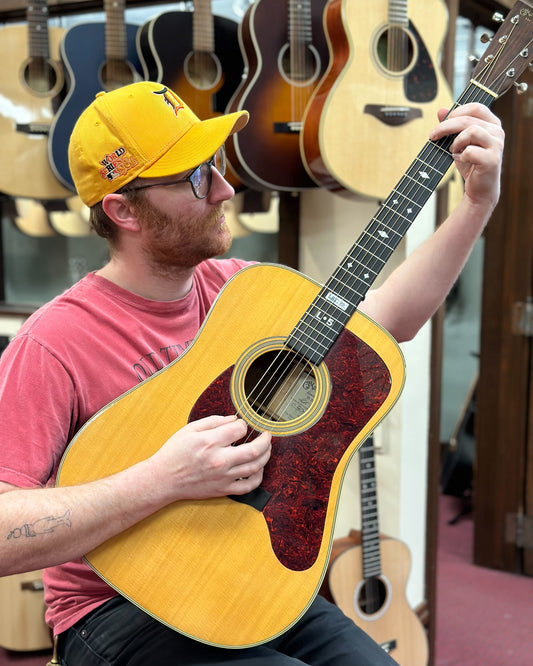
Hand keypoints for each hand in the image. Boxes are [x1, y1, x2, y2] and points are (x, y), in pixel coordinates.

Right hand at [151, 415, 271, 501]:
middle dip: (265, 440)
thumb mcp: (190, 429)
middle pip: (254, 450)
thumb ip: (213, 421)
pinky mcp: (223, 490)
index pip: (239, 430)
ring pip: (255, 467)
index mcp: (209, 442)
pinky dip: (258, 477)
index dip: (243, 425)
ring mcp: (223, 477)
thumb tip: (233, 419)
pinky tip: (258, 468)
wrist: (163, 479)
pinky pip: (248, 486)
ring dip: (265, 456)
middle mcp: (219, 460)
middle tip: (267, 435)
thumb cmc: (174, 452)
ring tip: (266, 448)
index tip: (241, 425)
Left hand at [430, 103, 503, 208]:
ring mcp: (497, 145)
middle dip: (445, 126)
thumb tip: (441, 110)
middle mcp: (497, 132)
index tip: (441, 122)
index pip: (475, 107)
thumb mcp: (459, 142)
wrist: (479, 189)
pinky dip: (461, 156)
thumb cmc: (470, 164)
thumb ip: (452, 126)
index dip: (456, 112)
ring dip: (456, 142)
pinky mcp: (492, 160)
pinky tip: (461, 160)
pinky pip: (470, 151)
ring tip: (453, 151)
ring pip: (471, 131)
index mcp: (492, 124)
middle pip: (468, 119)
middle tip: (433, 136)